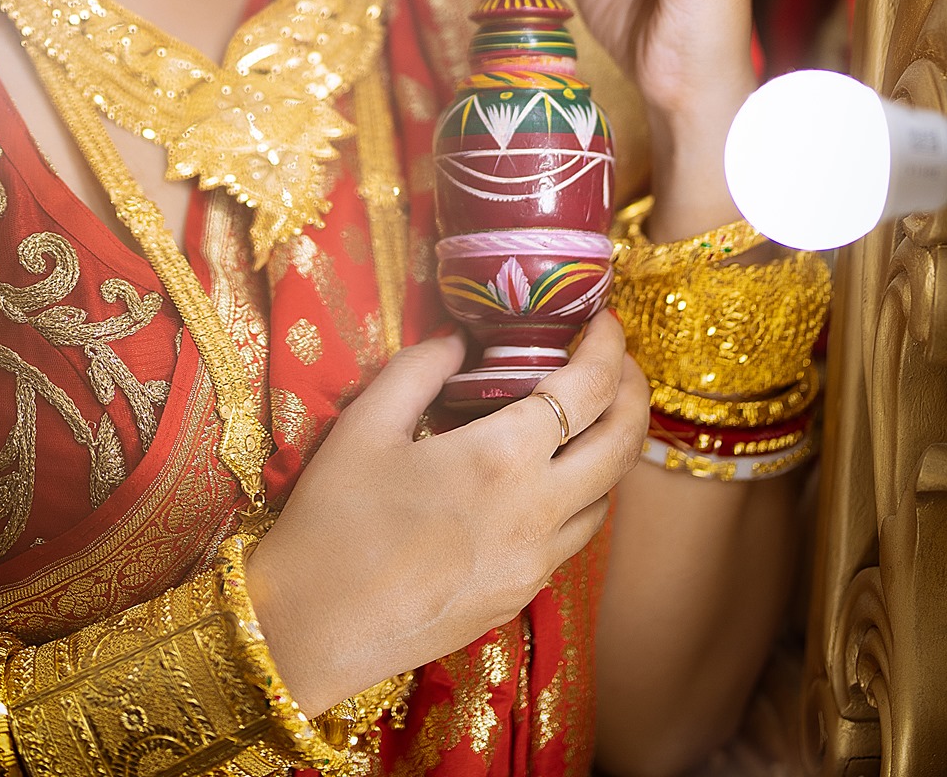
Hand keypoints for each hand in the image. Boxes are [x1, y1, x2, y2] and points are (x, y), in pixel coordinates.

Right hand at [246, 312, 647, 714]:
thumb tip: (459, 338)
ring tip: (589, 414)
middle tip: (616, 358)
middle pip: (623, 445)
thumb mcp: (366, 423)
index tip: (603, 317)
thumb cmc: (333, 520)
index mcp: (501, 458)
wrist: (312, 629)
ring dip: (611, 448)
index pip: (588, 390)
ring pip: (606, 498)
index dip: (608, 345)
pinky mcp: (520, 597)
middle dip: (634, 392)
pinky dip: (580, 495)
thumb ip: (420, 368)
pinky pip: (573, 537)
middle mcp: (536, 512)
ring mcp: (535, 563)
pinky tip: (545, 477)